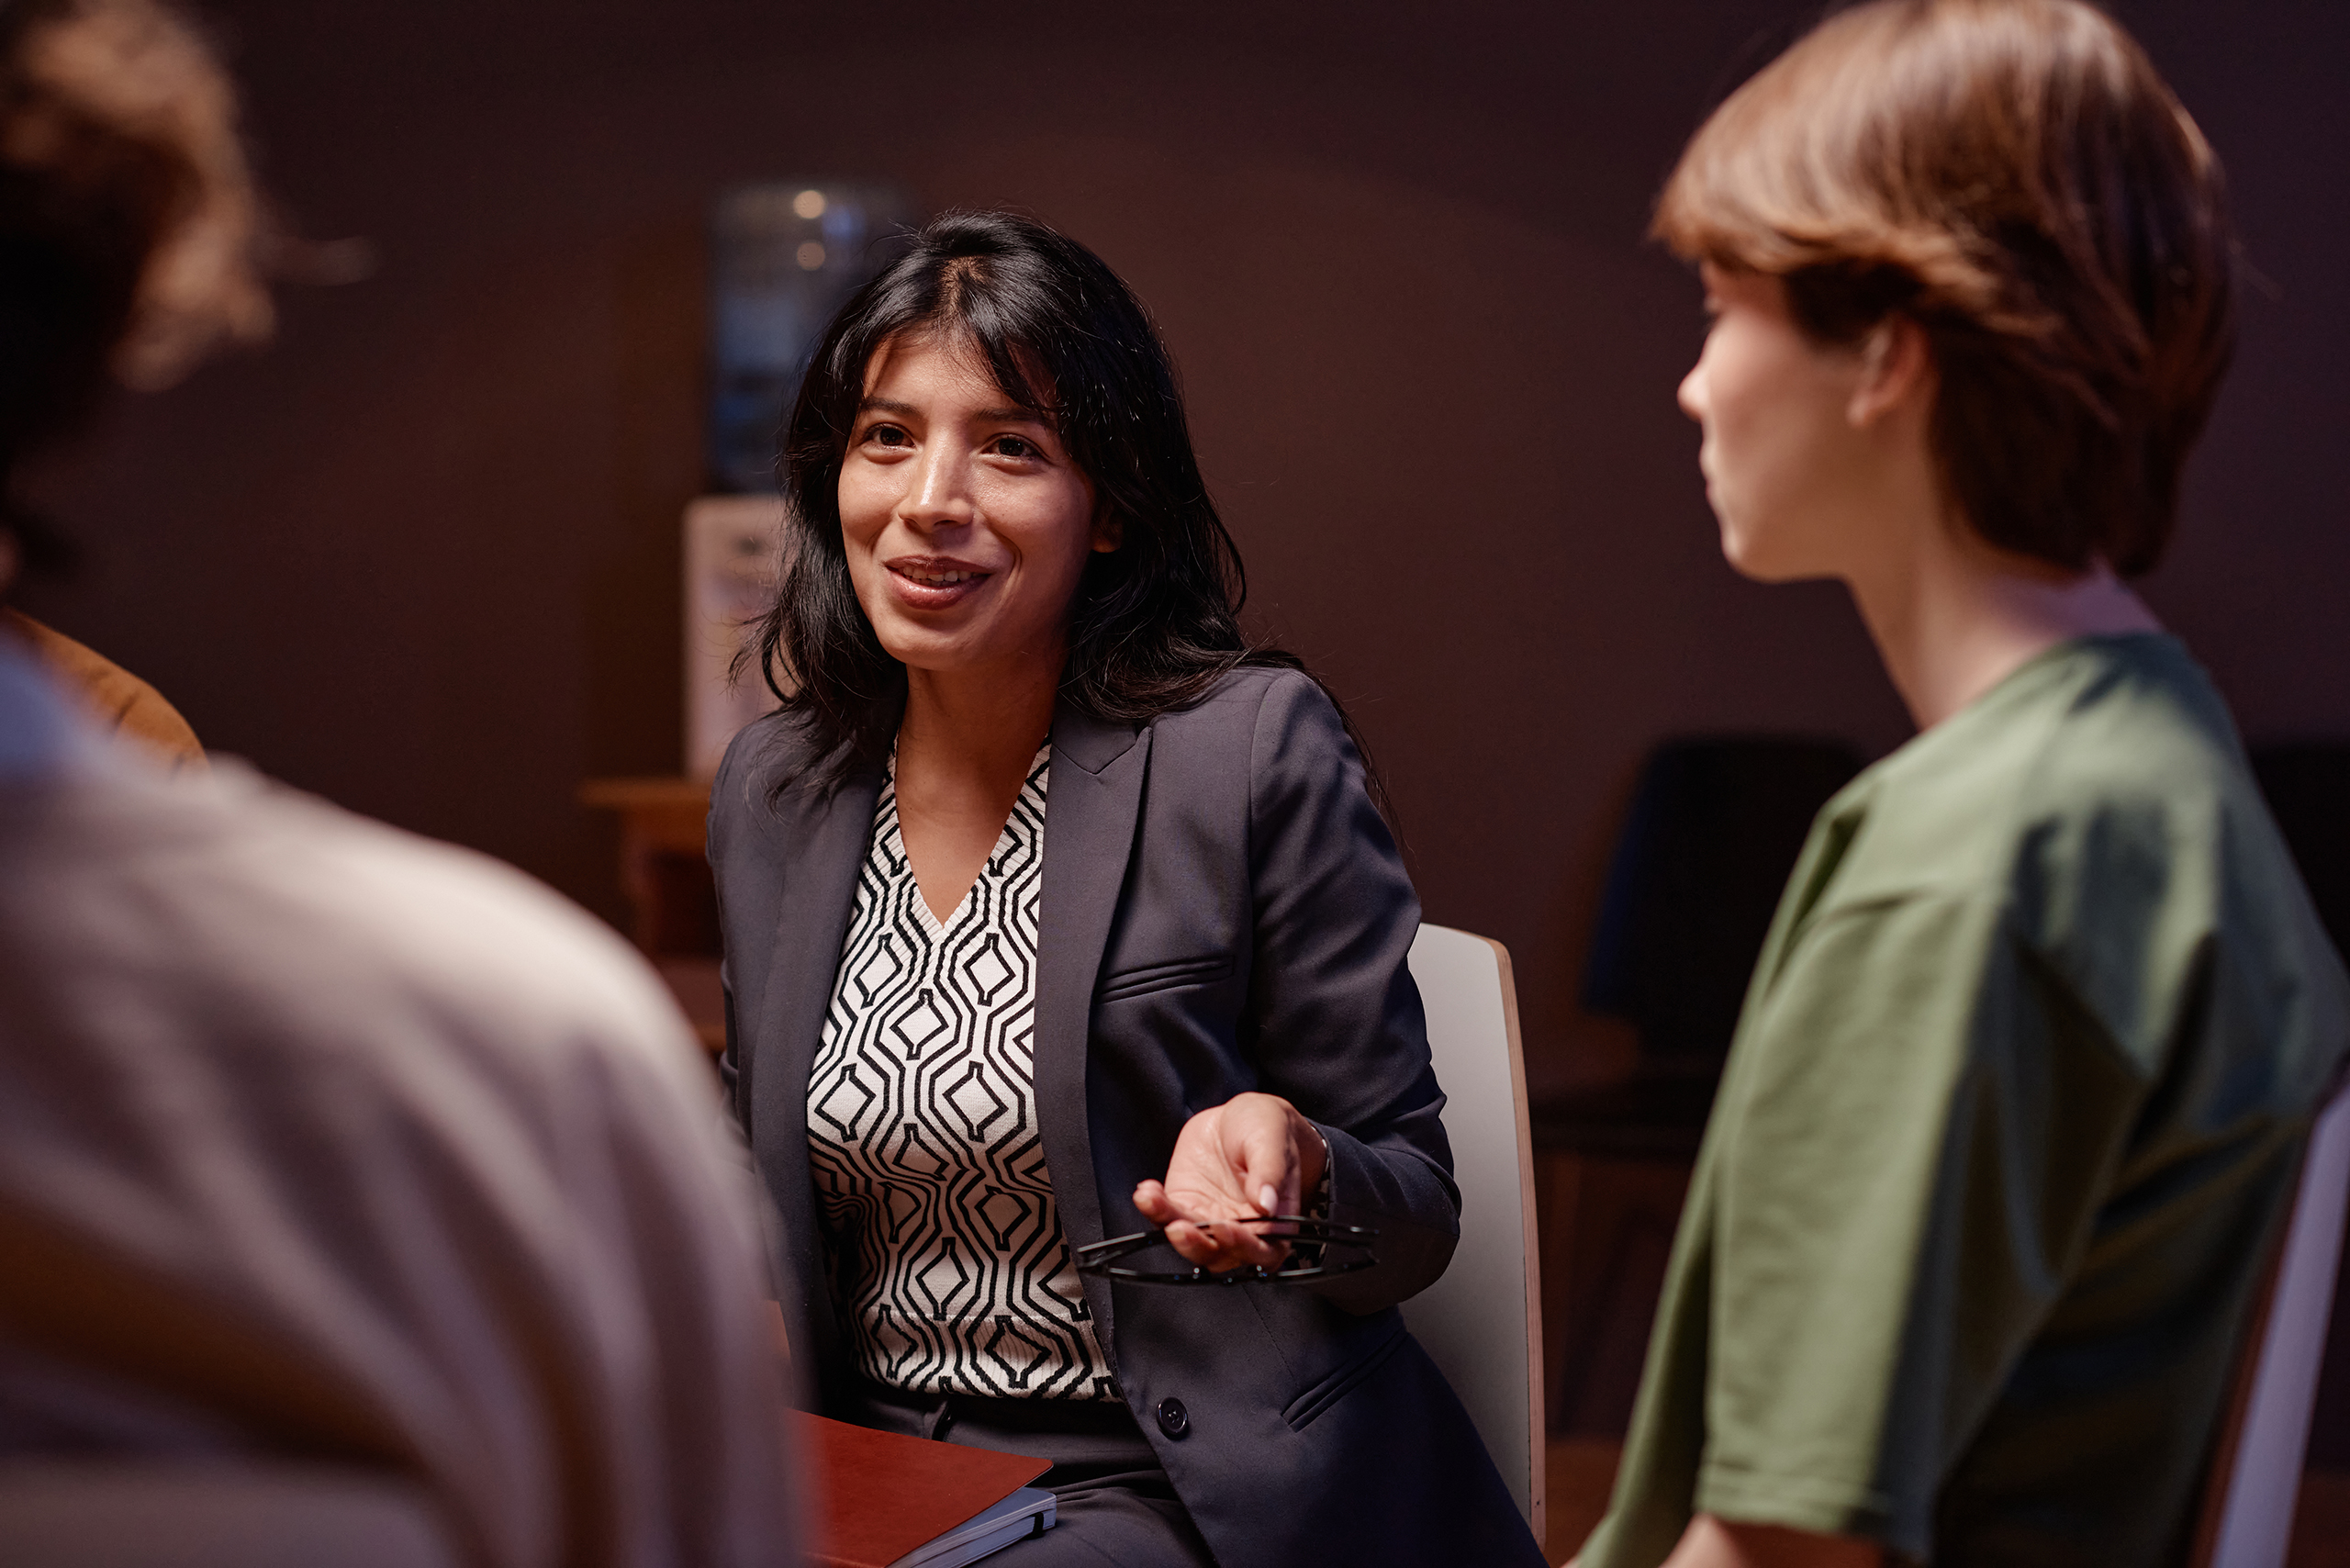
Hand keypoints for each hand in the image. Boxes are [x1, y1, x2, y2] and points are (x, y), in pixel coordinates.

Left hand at [1132, 1092, 1328, 1270]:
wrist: (1241, 1116)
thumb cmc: (1268, 1130)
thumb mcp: (1271, 1141)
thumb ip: (1270, 1172)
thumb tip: (1267, 1204)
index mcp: (1275, 1223)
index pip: (1262, 1251)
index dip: (1243, 1246)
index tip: (1224, 1228)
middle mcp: (1243, 1231)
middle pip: (1219, 1253)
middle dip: (1196, 1244)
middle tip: (1179, 1227)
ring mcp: (1211, 1220)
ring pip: (1189, 1239)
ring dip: (1168, 1225)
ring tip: (1151, 1201)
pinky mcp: (1186, 1204)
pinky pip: (1167, 1215)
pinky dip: (1154, 1207)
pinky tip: (1147, 1192)